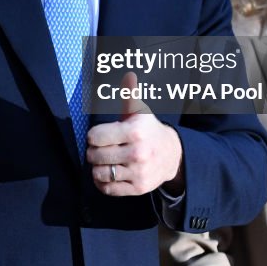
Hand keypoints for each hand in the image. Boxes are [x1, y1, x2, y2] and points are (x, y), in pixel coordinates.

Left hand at [87, 71, 183, 195]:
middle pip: (95, 156)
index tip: (99, 135)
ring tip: (103, 161)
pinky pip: (108, 189)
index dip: (93, 136)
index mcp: (135, 131)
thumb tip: (128, 76)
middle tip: (99, 149)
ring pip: (100, 174)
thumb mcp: (139, 111)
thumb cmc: (149, 130)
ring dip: (97, 168)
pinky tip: (107, 174)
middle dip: (93, 152)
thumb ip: (129, 95)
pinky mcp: (138, 188)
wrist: (173, 155)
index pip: (95, 137)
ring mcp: (138, 172)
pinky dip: (102, 183)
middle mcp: (137, 153)